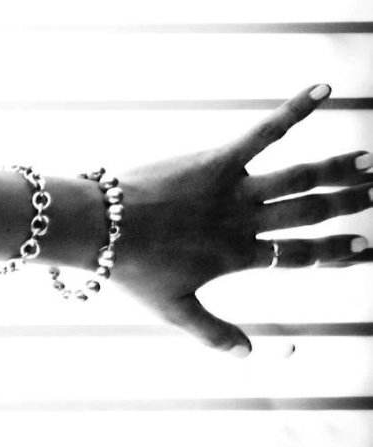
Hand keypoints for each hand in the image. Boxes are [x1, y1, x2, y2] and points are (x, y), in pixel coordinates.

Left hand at [108, 85, 371, 356]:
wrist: (100, 229)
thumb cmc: (133, 270)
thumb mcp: (173, 310)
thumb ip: (214, 333)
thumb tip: (249, 356)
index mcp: (236, 257)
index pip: (297, 256)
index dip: (333, 253)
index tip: (364, 250)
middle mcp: (243, 223)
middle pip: (308, 215)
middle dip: (346, 206)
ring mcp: (233, 190)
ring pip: (298, 177)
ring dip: (336, 168)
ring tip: (368, 162)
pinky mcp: (218, 159)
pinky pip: (264, 132)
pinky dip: (295, 110)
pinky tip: (324, 89)